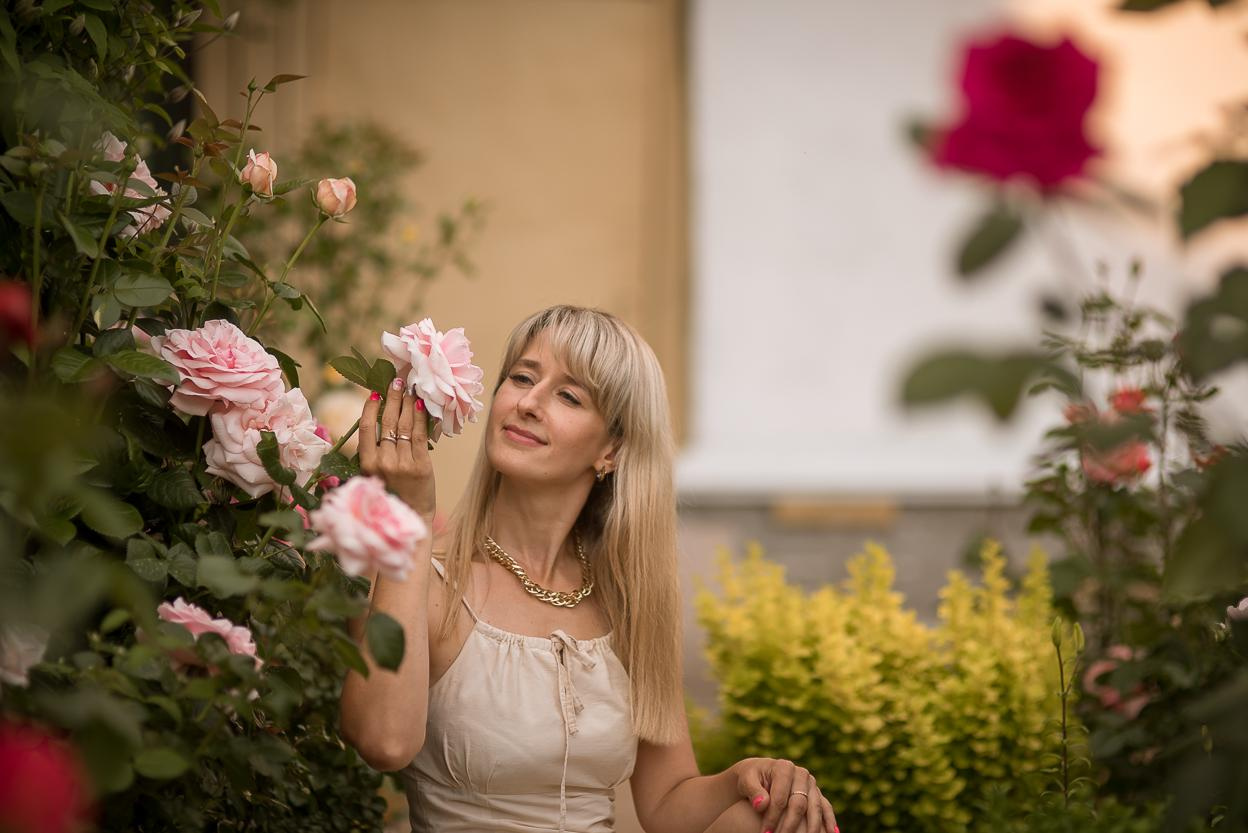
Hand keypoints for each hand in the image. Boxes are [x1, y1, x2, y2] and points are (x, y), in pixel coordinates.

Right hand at [359, 377, 435, 518]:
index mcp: (367, 464)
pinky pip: (419, 435)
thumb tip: (378, 419)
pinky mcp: (422, 465)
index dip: (369, 408)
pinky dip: (420, 418)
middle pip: (386, 422)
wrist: (412, 515)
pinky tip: (421, 404)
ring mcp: (403, 463)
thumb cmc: (392, 494)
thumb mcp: (374, 474)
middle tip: (396, 380)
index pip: (365, 429)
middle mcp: (383, 462)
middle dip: (392, 398)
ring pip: (403, 425)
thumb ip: (373, 452)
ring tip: (409, 388)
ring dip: (406, 403)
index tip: (374, 393)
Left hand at [733, 757, 837, 832]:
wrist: (761, 774)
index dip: (773, 817)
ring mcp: (811, 784)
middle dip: (789, 826)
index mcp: (784, 768)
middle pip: (799, 804)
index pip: (780, 797)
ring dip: (811, 828)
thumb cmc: (751, 778)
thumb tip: (762, 805)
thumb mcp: (746, 780)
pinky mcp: (817, 793)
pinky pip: (825, 807)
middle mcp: (801, 774)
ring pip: (814, 808)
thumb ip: (753, 790)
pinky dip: (829, 821)